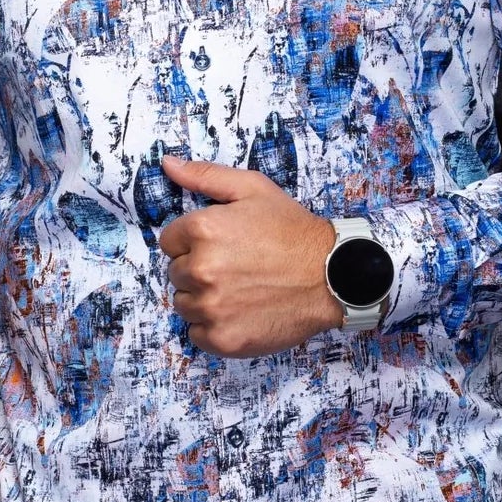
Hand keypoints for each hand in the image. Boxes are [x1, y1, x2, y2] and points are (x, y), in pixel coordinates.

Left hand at [157, 156, 342, 357]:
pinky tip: (241, 312)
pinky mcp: (221, 338)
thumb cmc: (293, 231)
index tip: (221, 245)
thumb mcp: (252, 189)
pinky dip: (214, 327)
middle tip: (236, 267)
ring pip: (184, 304)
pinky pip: (197, 334)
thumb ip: (205, 176)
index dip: (194, 242)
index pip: (169, 241)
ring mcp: (211, 307)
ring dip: (204, 299)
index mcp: (202, 230)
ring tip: (240, 290)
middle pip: (176, 273)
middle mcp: (200, 269)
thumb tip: (168, 163)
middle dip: (199, 269)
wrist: (332, 275)